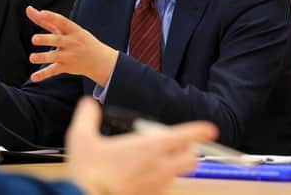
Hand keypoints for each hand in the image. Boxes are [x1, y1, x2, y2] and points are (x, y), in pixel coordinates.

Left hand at [26, 6, 117, 85]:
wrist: (99, 60)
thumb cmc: (78, 39)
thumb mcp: (66, 29)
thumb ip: (46, 20)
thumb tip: (28, 9)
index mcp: (73, 30)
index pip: (62, 22)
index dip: (52, 17)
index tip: (42, 13)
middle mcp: (71, 42)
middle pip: (57, 40)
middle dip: (46, 40)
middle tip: (33, 39)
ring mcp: (69, 55)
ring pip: (54, 57)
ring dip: (43, 57)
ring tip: (31, 58)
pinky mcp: (66, 67)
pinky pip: (54, 71)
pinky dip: (43, 74)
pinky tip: (33, 77)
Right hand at [66, 97, 217, 194]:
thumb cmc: (88, 172)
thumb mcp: (81, 138)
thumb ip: (87, 116)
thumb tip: (88, 103)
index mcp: (148, 148)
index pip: (184, 136)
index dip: (199, 130)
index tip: (210, 129)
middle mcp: (160, 168)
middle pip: (191, 159)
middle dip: (187, 151)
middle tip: (174, 146)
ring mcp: (158, 188)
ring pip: (177, 176)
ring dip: (172, 168)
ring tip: (153, 164)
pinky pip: (163, 190)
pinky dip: (157, 183)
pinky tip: (139, 180)